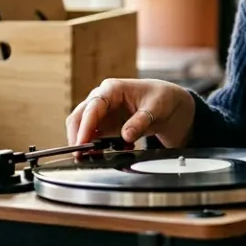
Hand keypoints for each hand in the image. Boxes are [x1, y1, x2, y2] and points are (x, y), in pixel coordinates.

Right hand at [65, 78, 196, 150]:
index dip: (85, 126)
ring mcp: (101, 112)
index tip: (82, 143)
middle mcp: (101, 98)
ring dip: (86, 144)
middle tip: (81, 156)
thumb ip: (140, 121)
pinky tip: (114, 151)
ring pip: (82, 129)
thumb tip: (126, 135)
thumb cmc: (161, 98)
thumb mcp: (156, 108)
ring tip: (98, 156)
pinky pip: (92, 137)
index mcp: (112, 89)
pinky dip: (97, 147)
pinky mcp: (103, 125)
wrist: (167, 103)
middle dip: (77, 137)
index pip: (92, 108)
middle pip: (78, 117)